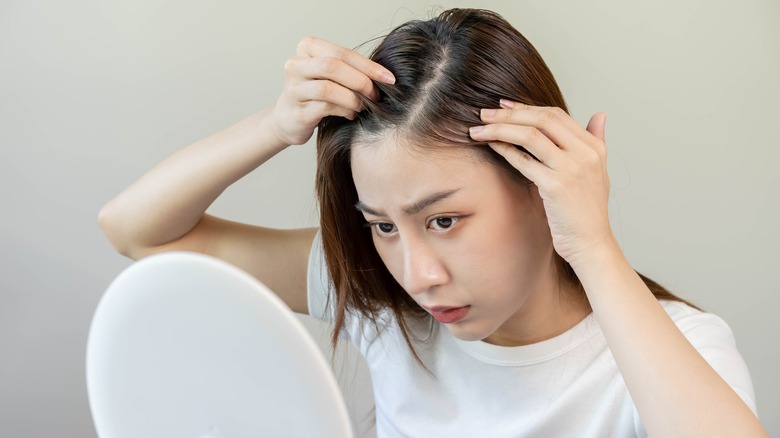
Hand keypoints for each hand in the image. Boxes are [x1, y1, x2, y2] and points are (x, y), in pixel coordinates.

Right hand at [269, 36, 394, 145]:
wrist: (289, 119)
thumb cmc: (316, 93)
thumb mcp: (330, 74)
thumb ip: (350, 69)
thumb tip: (385, 76)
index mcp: (307, 48)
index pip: (341, 52)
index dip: (368, 66)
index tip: (389, 78)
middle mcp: (296, 65)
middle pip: (333, 66)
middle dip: (361, 81)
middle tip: (377, 94)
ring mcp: (293, 88)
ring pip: (328, 88)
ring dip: (353, 98)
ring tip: (364, 106)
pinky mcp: (296, 111)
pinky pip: (325, 108)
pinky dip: (344, 111)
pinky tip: (351, 114)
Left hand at [469, 100, 614, 267]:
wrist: (591, 244)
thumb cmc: (588, 211)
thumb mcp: (598, 171)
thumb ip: (596, 140)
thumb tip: (599, 114)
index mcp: (595, 147)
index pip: (556, 114)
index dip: (526, 107)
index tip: (504, 106)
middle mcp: (585, 153)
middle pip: (542, 119)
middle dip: (509, 114)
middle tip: (484, 114)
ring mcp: (571, 168)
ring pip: (530, 135)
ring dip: (500, 129)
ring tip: (479, 130)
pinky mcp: (556, 185)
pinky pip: (523, 160)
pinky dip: (504, 150)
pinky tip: (490, 147)